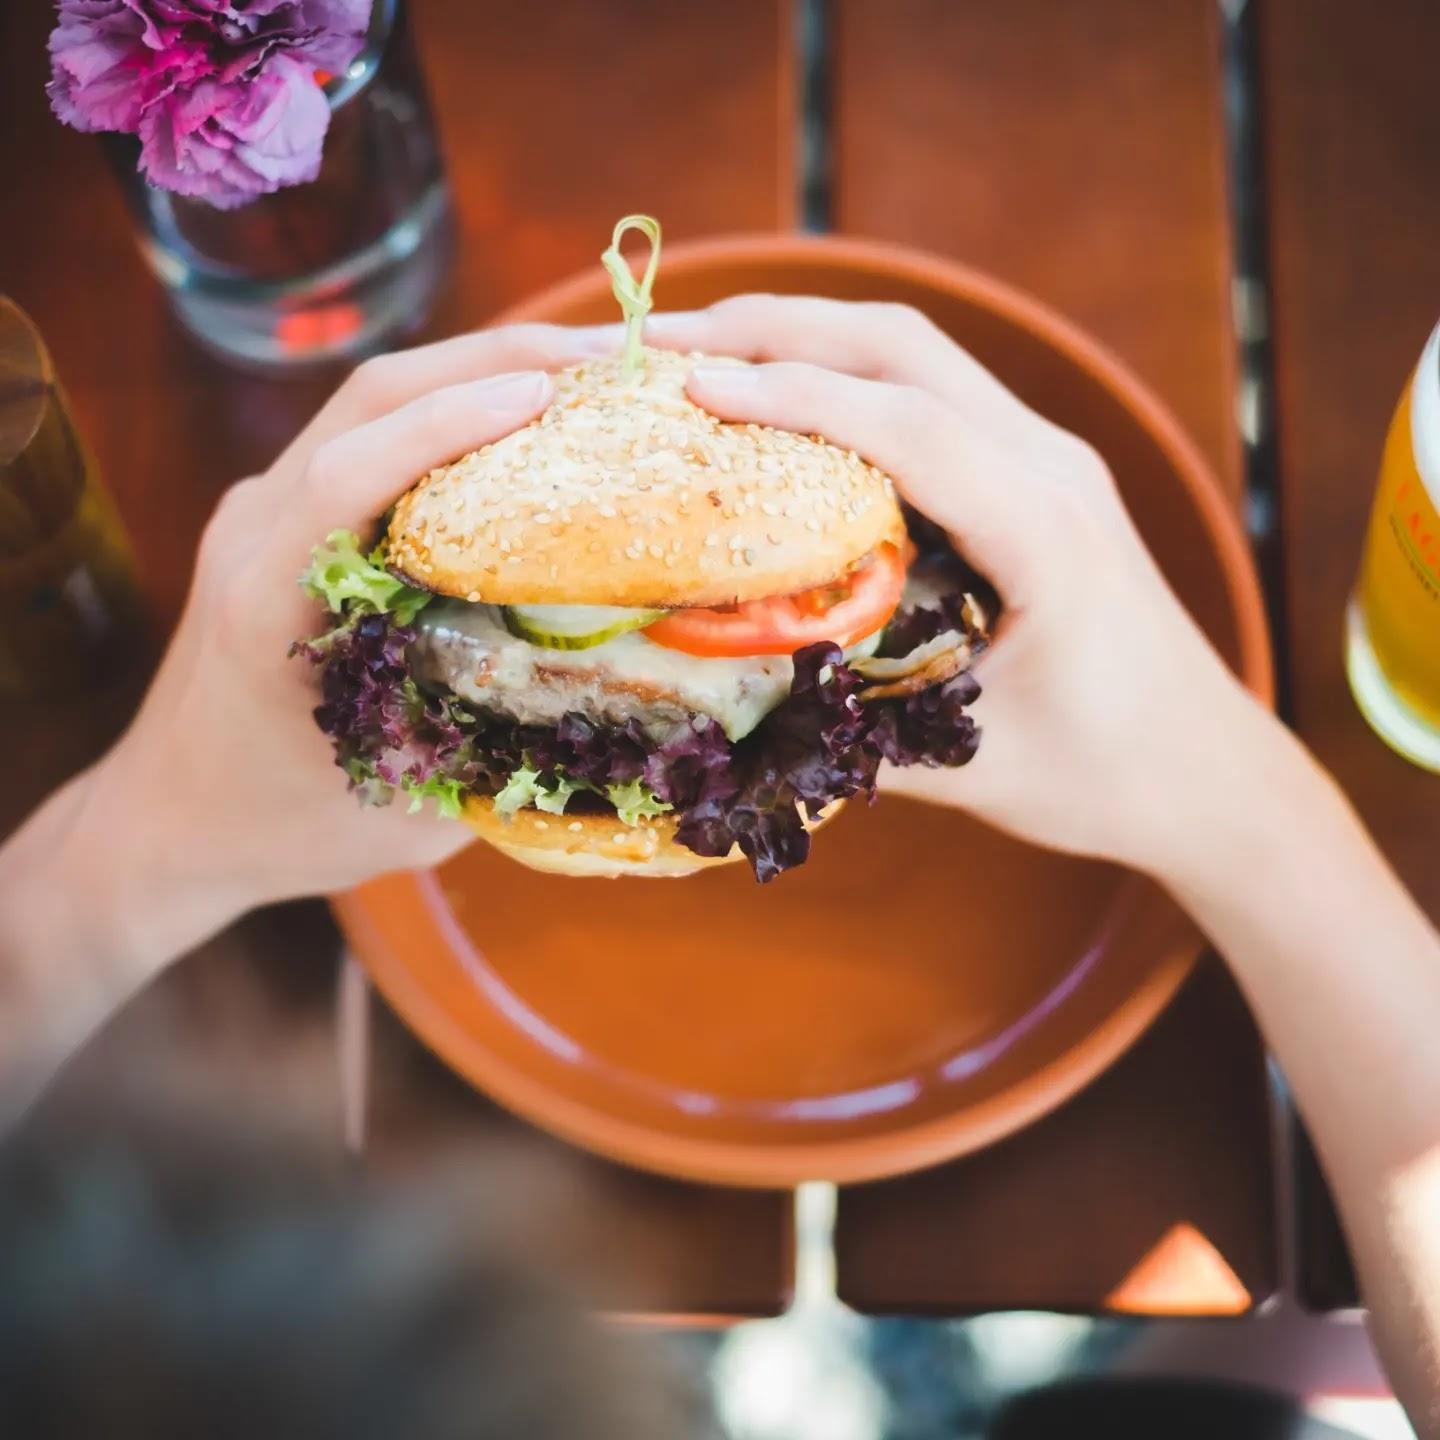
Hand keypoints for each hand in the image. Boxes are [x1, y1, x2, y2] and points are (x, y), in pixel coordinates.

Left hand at [67, 323, 618, 969]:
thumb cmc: (278, 828)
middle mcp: (255, 530)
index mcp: (265, 599)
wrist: (171, 822)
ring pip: (371, 402)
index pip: (349, 474)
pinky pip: (371, 432)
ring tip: (587, 371)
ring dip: (478, 370)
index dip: (448, 425)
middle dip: (492, 361)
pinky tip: (526, 421)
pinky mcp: (282, 515)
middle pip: (369, 400)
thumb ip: (501, 760)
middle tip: (611, 358)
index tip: (547, 397)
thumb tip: (626, 717)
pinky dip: (453, 409)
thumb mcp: (401, 811)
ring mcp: (262, 512)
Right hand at [649, 296, 1275, 875]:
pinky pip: (928, 393)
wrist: (1208, 770)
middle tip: (658, 339)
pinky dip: (841, 375)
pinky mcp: (1034, 472)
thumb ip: (852, 727)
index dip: (793, 397)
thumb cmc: (1104, 775)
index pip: (908, 429)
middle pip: (902, 348)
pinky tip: (776, 394)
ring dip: (803, 336)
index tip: (690, 387)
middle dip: (773, 329)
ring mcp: (1048, 458)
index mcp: (1046, 531)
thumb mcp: (971, 761)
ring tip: (696, 348)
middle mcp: (1052, 467)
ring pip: (914, 354)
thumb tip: (721, 703)